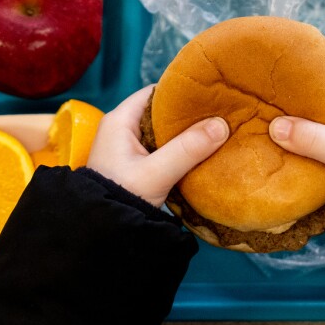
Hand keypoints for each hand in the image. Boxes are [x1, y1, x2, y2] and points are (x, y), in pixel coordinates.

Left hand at [86, 85, 228, 206]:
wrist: (103, 232)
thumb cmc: (122, 196)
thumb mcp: (157, 173)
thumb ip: (188, 149)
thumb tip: (221, 125)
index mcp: (120, 120)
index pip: (155, 92)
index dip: (181, 92)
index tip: (209, 95)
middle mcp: (122, 129)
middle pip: (161, 111)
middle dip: (188, 114)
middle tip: (218, 113)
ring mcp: (128, 148)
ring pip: (163, 131)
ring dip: (185, 133)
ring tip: (215, 130)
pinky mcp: (135, 165)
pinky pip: (162, 148)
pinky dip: (180, 148)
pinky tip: (200, 151)